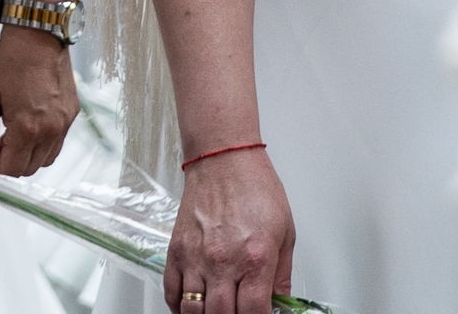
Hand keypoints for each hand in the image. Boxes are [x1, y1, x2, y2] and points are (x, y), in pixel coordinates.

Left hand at [0, 28, 77, 175]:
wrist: (38, 36)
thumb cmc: (12, 60)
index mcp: (28, 128)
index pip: (12, 168)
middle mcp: (51, 130)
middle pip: (30, 168)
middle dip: (10, 162)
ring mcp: (64, 123)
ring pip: (47, 159)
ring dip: (28, 155)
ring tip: (13, 135)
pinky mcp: (72, 114)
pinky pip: (58, 142)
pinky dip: (44, 143)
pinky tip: (30, 126)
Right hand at [165, 146, 293, 313]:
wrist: (223, 160)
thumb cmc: (255, 188)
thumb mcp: (285, 234)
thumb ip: (281, 276)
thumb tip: (280, 304)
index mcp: (255, 259)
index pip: (253, 313)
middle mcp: (223, 262)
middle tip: (238, 312)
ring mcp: (196, 258)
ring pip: (194, 310)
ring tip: (216, 310)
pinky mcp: (177, 251)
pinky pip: (172, 292)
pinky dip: (179, 307)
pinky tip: (192, 306)